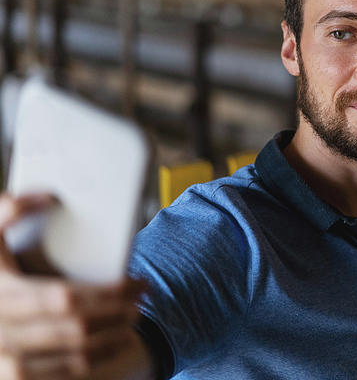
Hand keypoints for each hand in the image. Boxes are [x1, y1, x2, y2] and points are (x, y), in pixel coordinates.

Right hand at [0, 193, 150, 378]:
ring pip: (74, 358)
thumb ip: (8, 211)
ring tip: (133, 321)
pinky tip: (114, 347)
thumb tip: (50, 195)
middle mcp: (1, 333)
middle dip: (118, 314)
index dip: (108, 293)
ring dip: (111, 340)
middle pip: (77, 330)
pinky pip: (62, 379)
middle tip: (142, 301)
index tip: (136, 283)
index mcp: (0, 293)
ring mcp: (6, 362)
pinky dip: (94, 364)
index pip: (65, 299)